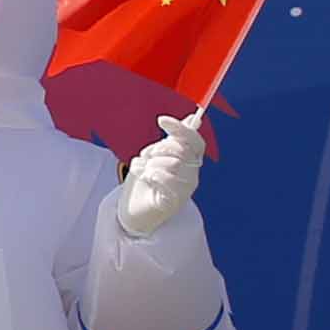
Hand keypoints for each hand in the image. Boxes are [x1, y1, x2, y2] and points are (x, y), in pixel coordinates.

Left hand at [115, 110, 210, 236]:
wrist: (134, 212)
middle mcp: (192, 175)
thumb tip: (195, 118)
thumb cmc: (147, 182)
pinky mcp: (174, 201)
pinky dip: (150, 175)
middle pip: (180, 150)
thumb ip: (174, 139)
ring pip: (171, 163)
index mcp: (191, 162)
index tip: (161, 120)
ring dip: (150, 164)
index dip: (180, 128)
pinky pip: (165, 179)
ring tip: (144, 172)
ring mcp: (185, 189)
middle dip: (158, 149)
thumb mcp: (157, 155)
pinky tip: (146, 179)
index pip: (194, 141)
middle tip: (147, 157)